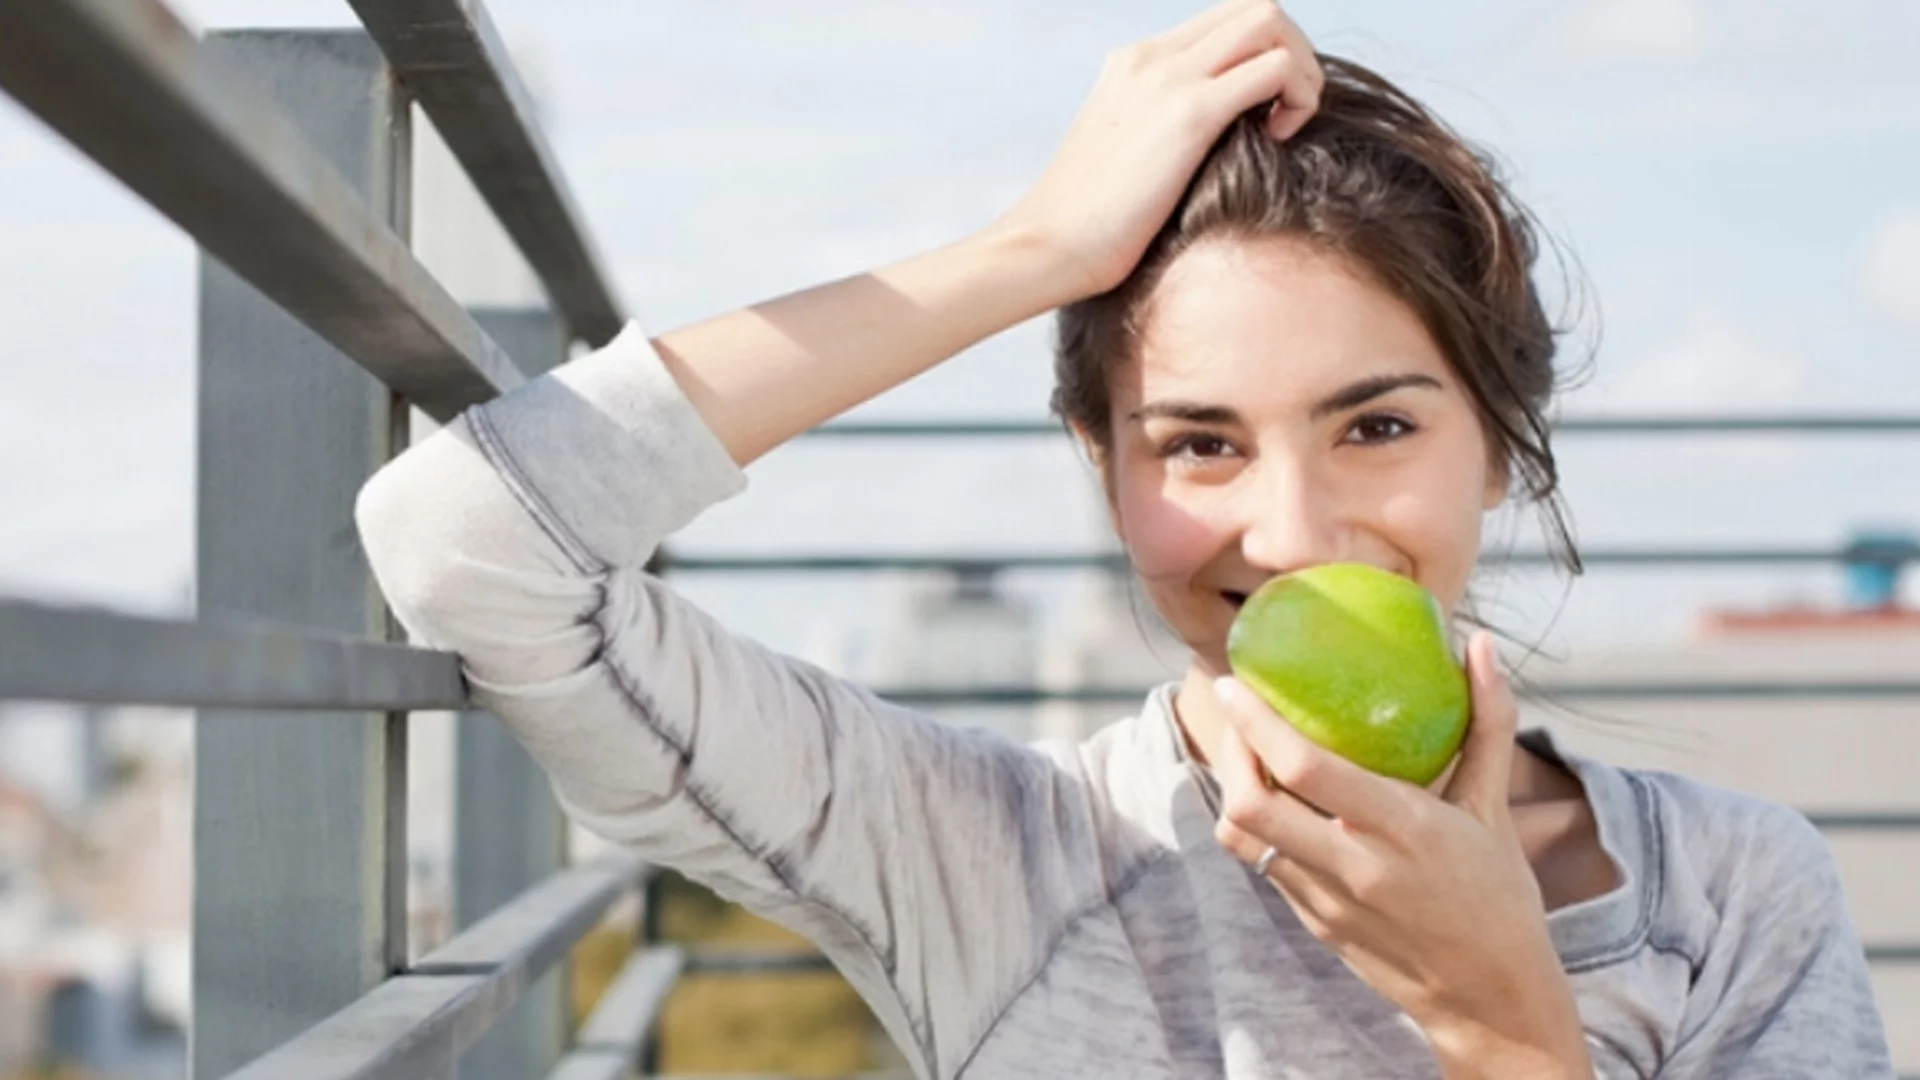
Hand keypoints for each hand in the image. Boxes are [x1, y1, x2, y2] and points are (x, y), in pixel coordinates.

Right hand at [987, 0, 1321, 300]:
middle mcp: (1151, 57)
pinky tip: (1278, 140)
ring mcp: (1168, 79)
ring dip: (1299, 68)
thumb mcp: (1121, 158)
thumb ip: (1159, 134)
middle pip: (1253, 8)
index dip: (1260, 54)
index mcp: (1134, 63)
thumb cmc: (1084, 226)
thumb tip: (1201, 153)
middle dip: (1291, 52)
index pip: (1224, 21)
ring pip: (1270, 21)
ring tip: (1285, 125)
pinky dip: (1297, 97)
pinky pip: (1274, 69)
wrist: (1046, 246)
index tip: (1261, 111)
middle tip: (1286, 113)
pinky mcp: (1188, 115)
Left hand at [1212, 631, 1592, 1077]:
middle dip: (1229, 752)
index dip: (1257, 723)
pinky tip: (1277, 800)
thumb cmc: (1500, 896)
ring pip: (1244, 840)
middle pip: (1250, 805)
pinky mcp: (1314, 923)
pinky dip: (1259, 827)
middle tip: (1235, 714)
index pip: (1305, 769)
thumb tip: (1478, 644)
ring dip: (1234, 790)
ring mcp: (1325, 902)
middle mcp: (1353, 867)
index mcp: (1400, 829)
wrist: (1491, 1001)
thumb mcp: (1494, 809)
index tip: (1232, 683)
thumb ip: (1488, 723)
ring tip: (1248, 753)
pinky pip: (1266, 865)